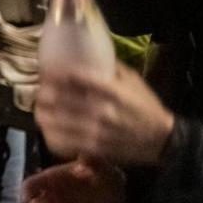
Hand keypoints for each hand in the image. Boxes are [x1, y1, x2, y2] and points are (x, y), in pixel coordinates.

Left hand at [36, 62, 175, 166]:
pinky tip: (48, 130)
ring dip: (44, 115)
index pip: (74, 77)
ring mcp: (97, 130)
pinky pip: (66, 142)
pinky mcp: (96, 148)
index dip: (55, 74)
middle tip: (40, 92)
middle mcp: (102, 110)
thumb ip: (110, 67)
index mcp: (111, 90)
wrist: (162, 140)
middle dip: (44, 94)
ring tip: (39, 110)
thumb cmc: (146, 106)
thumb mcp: (133, 80)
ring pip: (58, 122)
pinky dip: (53, 136)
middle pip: (60, 99)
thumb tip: (87, 54)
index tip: (46, 72)